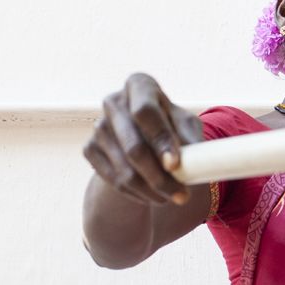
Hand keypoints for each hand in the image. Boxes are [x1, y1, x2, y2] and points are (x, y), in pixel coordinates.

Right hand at [83, 73, 203, 204]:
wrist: (142, 137)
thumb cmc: (170, 125)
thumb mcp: (185, 124)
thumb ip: (190, 138)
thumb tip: (194, 160)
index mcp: (139, 86)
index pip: (145, 112)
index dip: (160, 140)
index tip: (175, 165)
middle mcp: (113, 102)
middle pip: (133, 147)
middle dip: (159, 178)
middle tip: (182, 196)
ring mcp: (98, 126)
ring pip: (125, 170)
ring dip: (152, 191)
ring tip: (173, 198)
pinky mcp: (89, 148)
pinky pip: (114, 180)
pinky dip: (137, 194)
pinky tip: (153, 195)